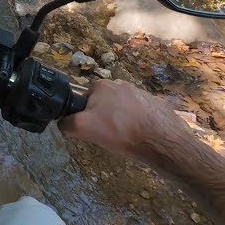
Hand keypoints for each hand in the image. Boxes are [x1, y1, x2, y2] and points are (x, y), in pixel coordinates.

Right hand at [58, 79, 196, 167]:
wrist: (161, 140)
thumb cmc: (120, 131)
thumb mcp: (83, 128)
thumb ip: (67, 123)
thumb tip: (63, 123)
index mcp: (102, 85)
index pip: (85, 100)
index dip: (85, 117)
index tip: (92, 131)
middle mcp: (122, 84)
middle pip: (104, 105)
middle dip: (104, 119)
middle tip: (108, 137)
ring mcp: (141, 93)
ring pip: (122, 110)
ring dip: (121, 122)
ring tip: (126, 139)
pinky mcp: (156, 104)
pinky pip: (140, 115)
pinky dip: (137, 124)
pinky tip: (140, 137)